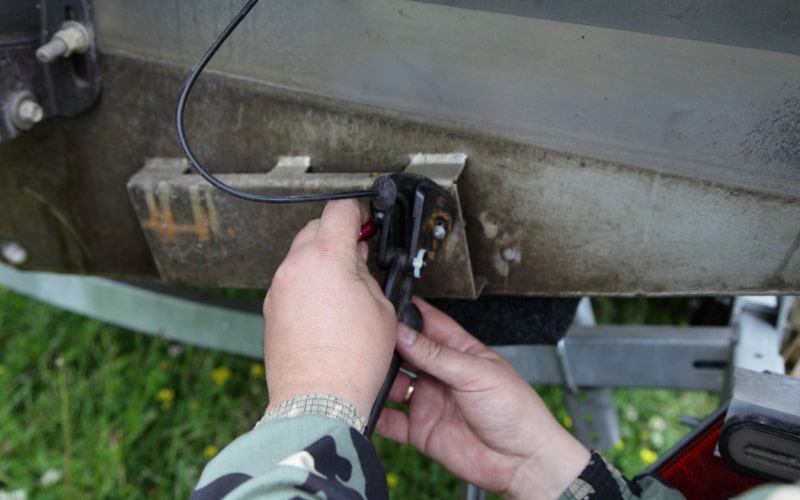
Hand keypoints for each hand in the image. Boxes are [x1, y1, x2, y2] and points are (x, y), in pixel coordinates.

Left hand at [262, 199, 395, 417]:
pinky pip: (291, 283)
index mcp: (325, 257)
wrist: (319, 400)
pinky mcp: (270, 310)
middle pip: (315, 228)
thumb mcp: (382, 308)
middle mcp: (295, 267)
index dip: (358, 212)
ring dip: (321, 261)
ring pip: (300, 257)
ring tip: (345, 289)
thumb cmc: (352, 361)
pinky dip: (307, 284)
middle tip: (359, 255)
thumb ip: (367, 275)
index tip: (366, 220)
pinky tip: (327, 309)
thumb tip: (357, 263)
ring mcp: (278, 289)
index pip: (340, 210)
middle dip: (338, 235)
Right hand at [376, 298, 589, 498]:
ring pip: (393, 384)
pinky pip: (391, 420)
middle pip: (405, 352)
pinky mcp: (420, 430)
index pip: (428, 324)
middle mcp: (441, 374)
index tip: (383, 304)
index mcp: (460, 352)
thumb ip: (436, 354)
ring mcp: (429, 401)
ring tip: (364, 370)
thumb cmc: (516, 411)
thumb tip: (404, 333)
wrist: (522, 461)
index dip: (407, 313)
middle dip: (386, 344)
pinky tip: (366, 405)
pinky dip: (375, 414)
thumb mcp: (476, 373)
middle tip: (367, 339)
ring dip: (378, 377)